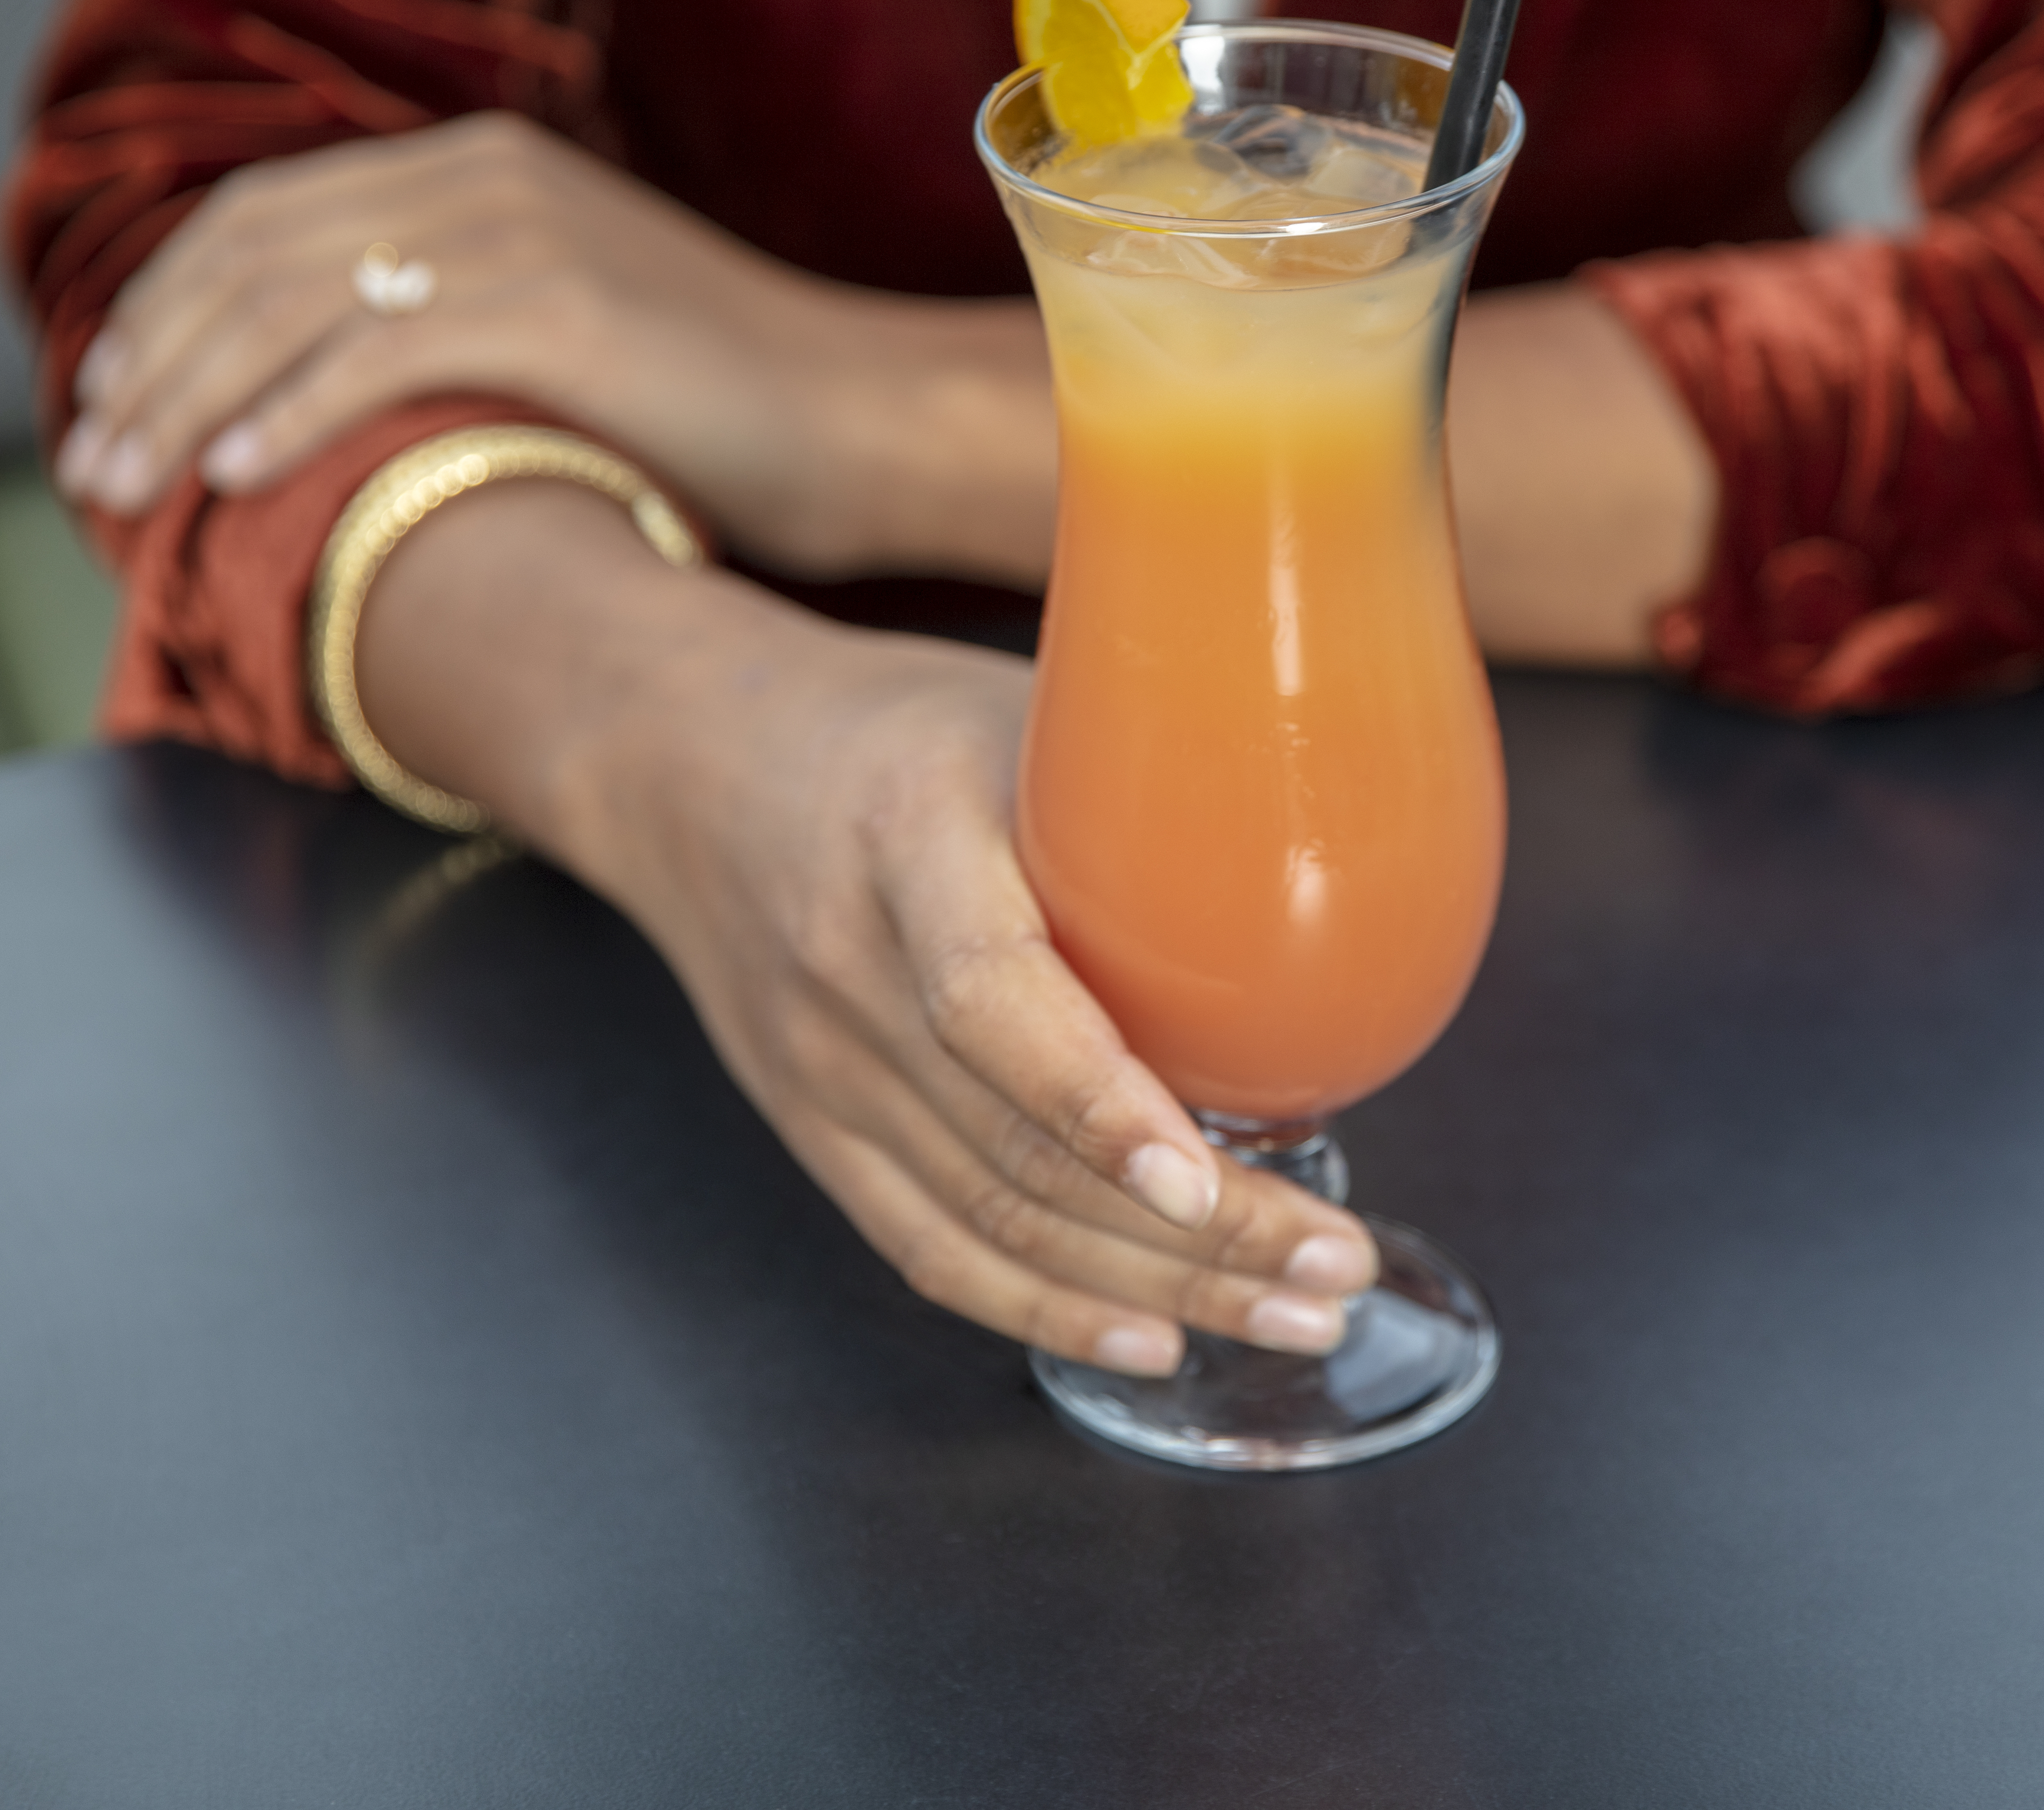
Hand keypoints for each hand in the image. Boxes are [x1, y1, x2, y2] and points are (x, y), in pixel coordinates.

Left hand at [54, 112, 1054, 581]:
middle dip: (146, 360)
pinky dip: (286, 413)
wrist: (863, 420)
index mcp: (479, 169)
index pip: (265, 217)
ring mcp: (521, 238)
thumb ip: (453, 326)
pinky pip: (375, 352)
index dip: (166, 307)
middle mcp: (484, 180)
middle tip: (82, 461)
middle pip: (252, 253)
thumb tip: (324, 397)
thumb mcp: (565, 334)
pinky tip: (229, 474)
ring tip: (121, 483)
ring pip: (290, 303)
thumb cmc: (721, 411)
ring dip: (184, 398)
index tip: (108, 397)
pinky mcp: (556, 311)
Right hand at [364, 484, 1376, 1373]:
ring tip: (1298, 1311)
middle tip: (1339, 1264)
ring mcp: (819, 1070)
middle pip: (1018, 1147)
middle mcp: (846, 971)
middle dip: (1197, 1236)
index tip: (1211, 1175)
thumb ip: (1153, 766)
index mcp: (903, 839)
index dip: (1103, 1103)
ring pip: (994, 1222)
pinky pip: (932, 1250)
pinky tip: (1155, 1339)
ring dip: (1157, 1289)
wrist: (691, 763)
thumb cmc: (892, 725)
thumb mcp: (1016, 704)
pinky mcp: (815, 1131)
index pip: (991, 998)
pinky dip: (1048, 1311)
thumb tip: (1352, 811)